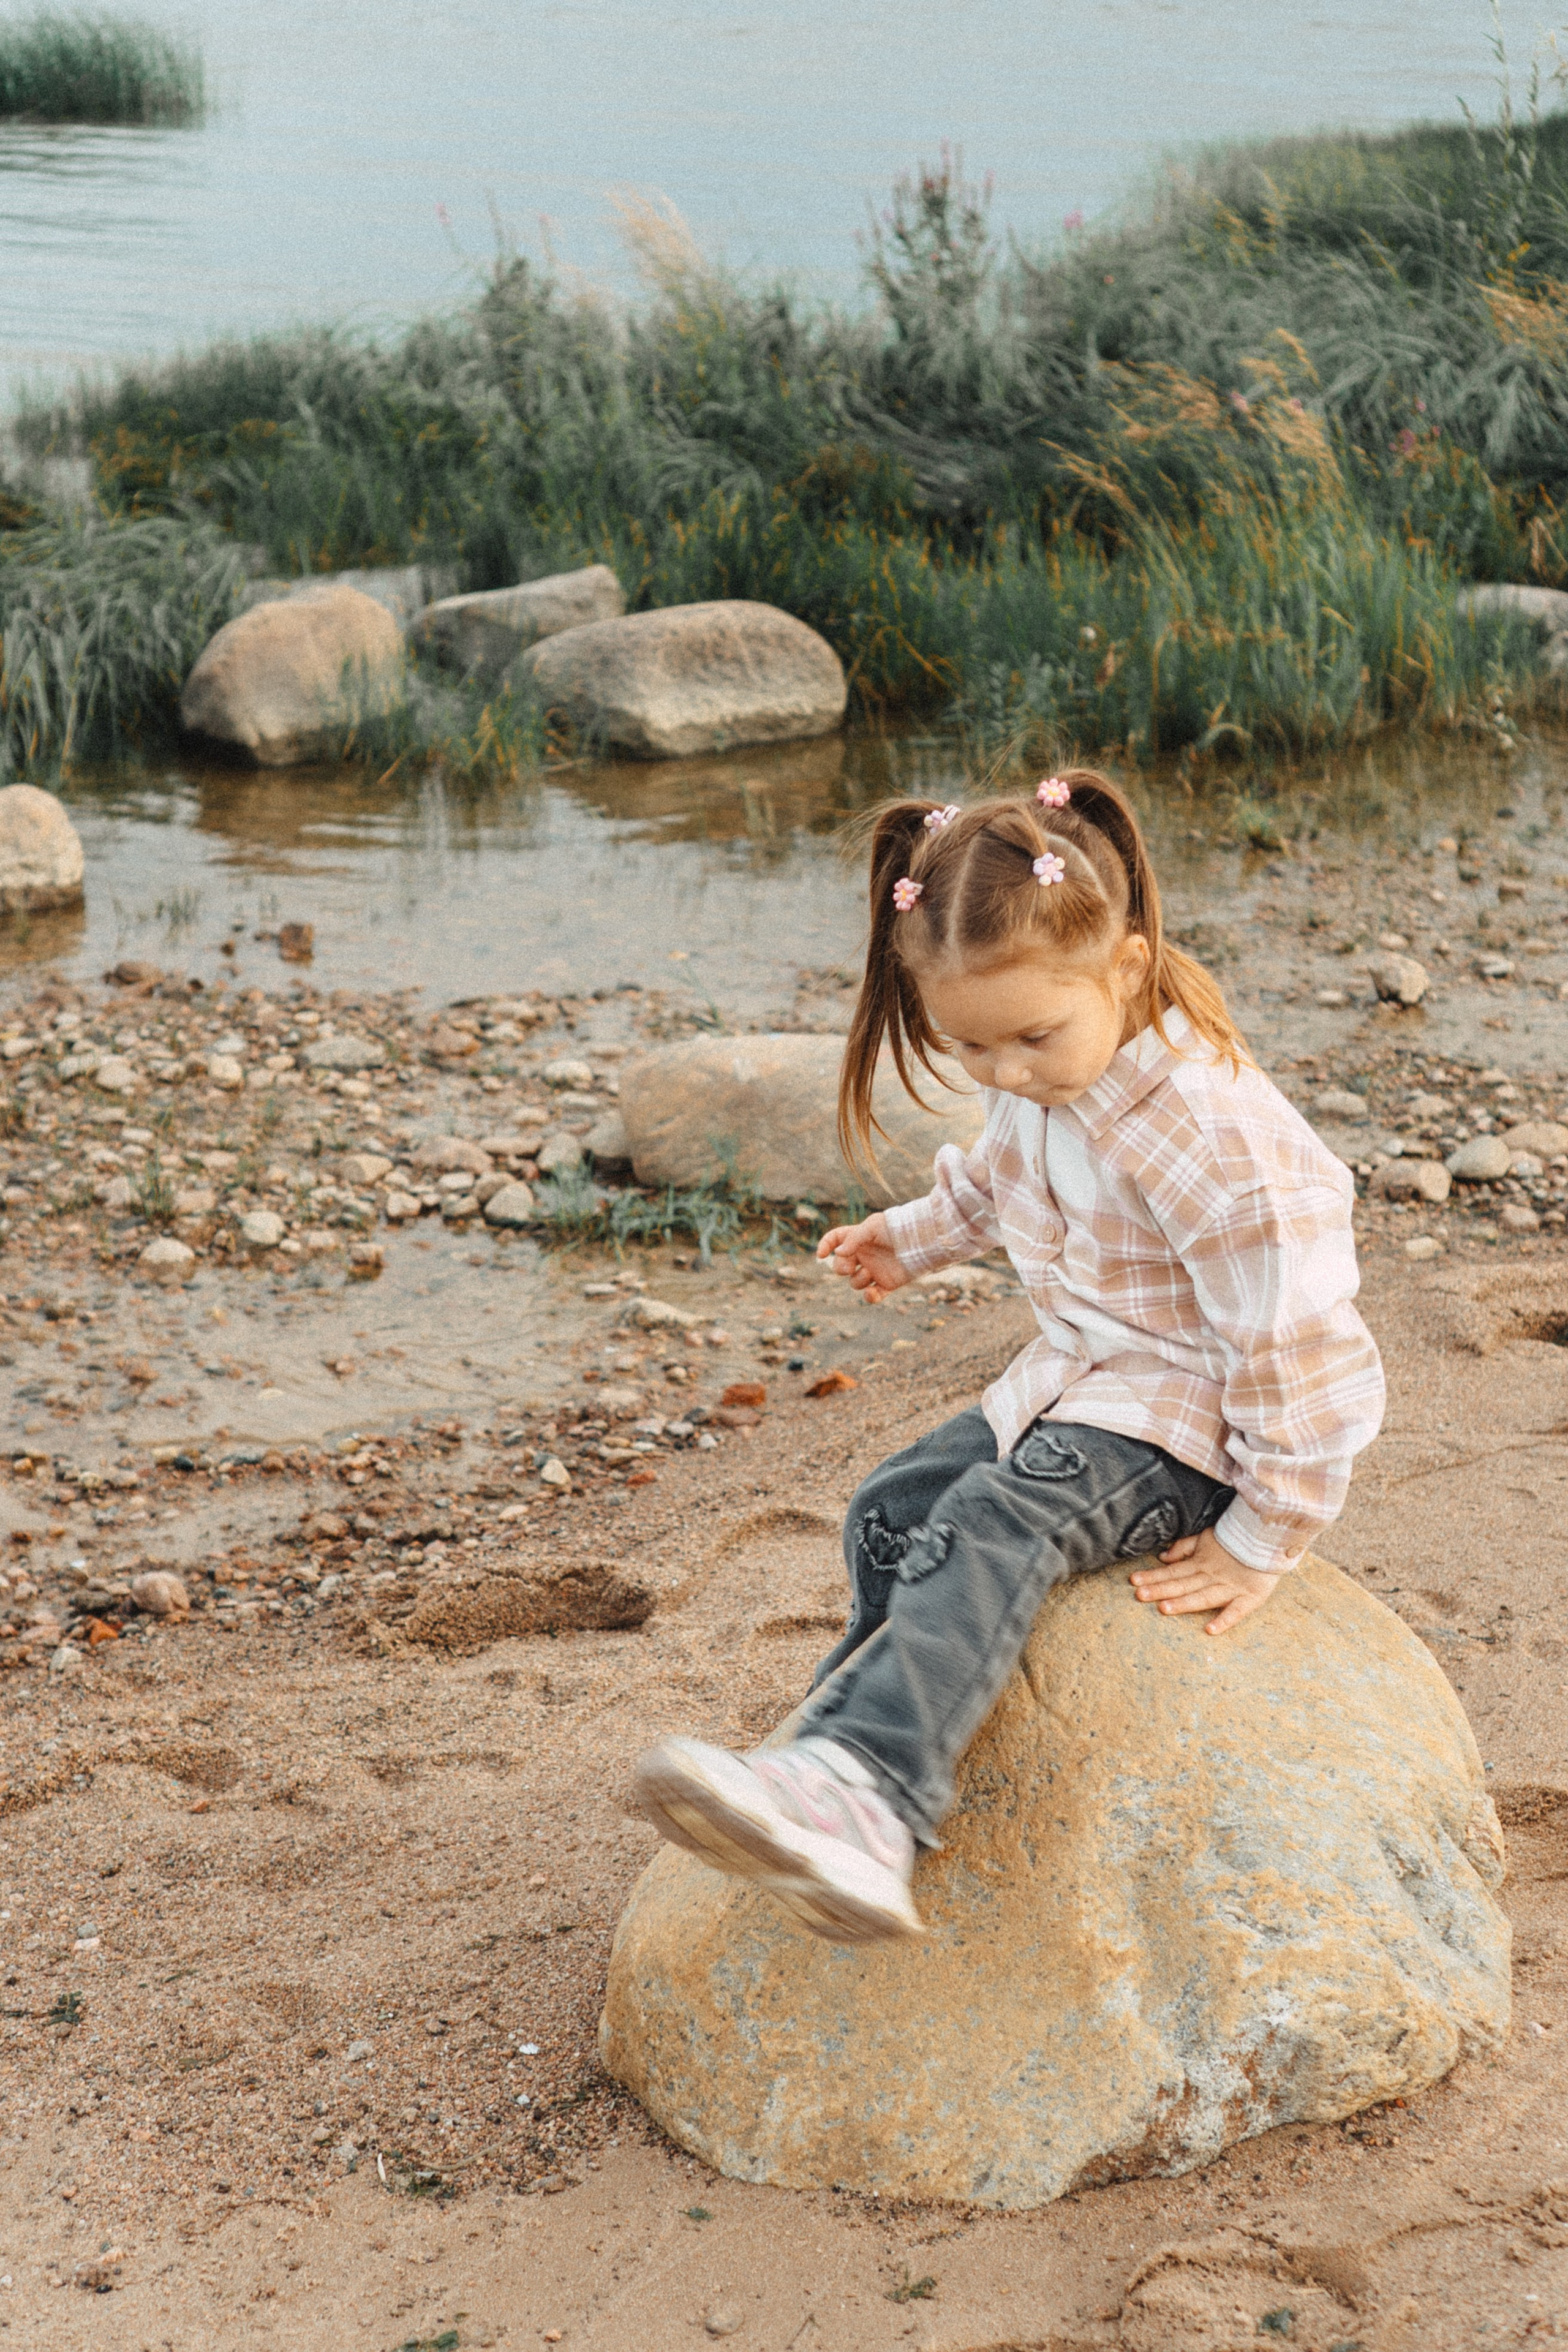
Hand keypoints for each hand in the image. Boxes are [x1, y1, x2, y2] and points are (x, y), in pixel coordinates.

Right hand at [816, 1211, 909, 1304]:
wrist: (922, 1241)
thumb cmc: (897, 1228)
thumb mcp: (873, 1227)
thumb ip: (854, 1239)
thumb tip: (837, 1253)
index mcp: (858, 1239)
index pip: (835, 1240)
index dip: (825, 1246)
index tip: (820, 1255)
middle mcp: (864, 1255)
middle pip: (840, 1266)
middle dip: (840, 1268)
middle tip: (850, 1268)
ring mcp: (874, 1270)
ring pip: (854, 1283)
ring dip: (858, 1280)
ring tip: (871, 1273)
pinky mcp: (886, 1284)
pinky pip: (872, 1296)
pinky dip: (870, 1298)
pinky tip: (872, 1293)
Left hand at [1129, 1526, 1289, 1635]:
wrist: (1270, 1538)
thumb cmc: (1236, 1541)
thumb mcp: (1206, 1538)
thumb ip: (1184, 1548)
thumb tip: (1163, 1558)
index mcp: (1201, 1563)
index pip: (1173, 1572)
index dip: (1154, 1576)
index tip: (1134, 1581)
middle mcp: (1213, 1576)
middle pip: (1183, 1584)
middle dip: (1160, 1589)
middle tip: (1139, 1595)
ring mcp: (1231, 1588)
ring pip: (1204, 1596)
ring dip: (1184, 1603)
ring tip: (1164, 1608)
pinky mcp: (1251, 1597)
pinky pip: (1237, 1611)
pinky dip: (1225, 1620)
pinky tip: (1209, 1630)